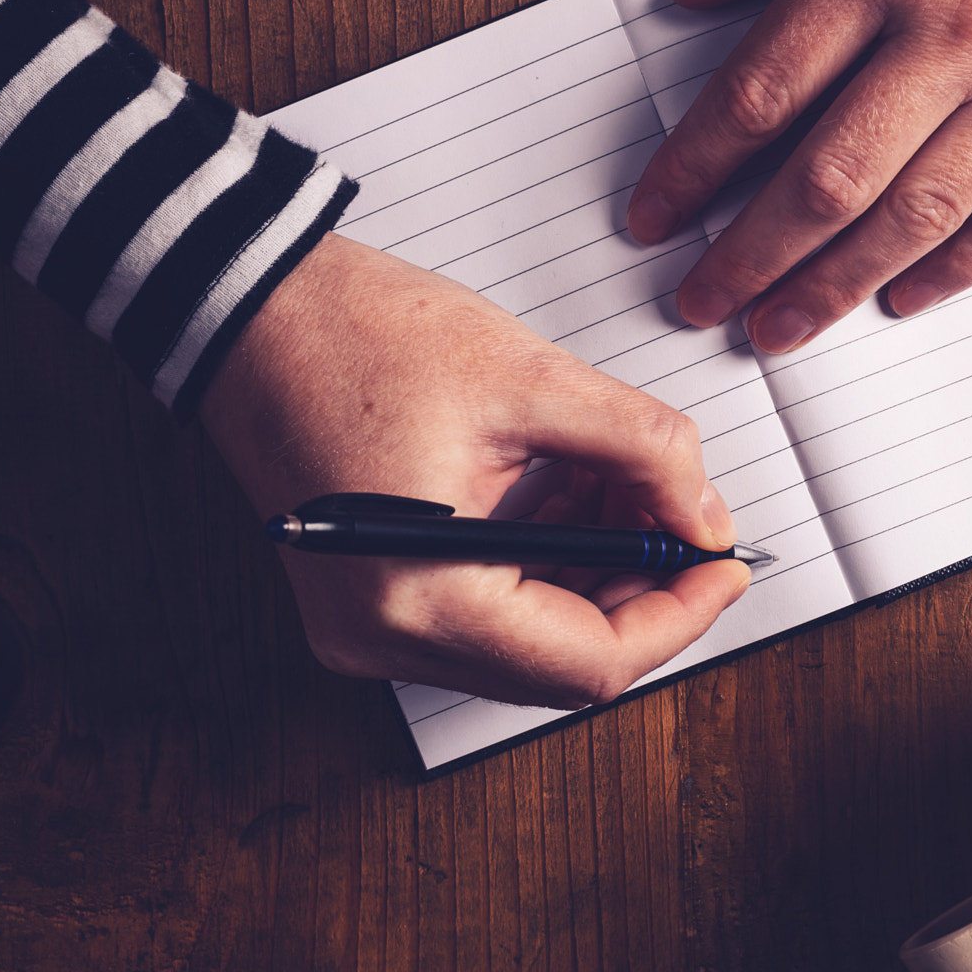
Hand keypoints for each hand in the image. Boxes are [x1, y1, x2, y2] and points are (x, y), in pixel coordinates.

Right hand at [198, 233, 751, 706]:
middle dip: (643, 591)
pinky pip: (484, 617)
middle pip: (562, 664)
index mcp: (420, 598)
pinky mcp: (366, 601)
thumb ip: (643, 451)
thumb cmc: (354, 332)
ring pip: (529, 644)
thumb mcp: (531, 380)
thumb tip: (705, 516)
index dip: (679, 614)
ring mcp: (367, 628)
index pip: (592, 663)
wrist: (247, 307)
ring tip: (627, 490)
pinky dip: (544, 569)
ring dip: (597, 576)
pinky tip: (572, 500)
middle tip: (688, 518)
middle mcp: (384, 638)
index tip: (724, 563)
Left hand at [626, 0, 971, 352]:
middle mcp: (957, 23)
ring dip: (836, 286)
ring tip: (780, 327)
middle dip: (748, 258)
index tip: (652, 218)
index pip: (758, 94)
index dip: (691, 172)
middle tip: (699, 304)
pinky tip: (902, 298)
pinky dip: (958, 269)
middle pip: (826, 181)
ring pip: (918, 215)